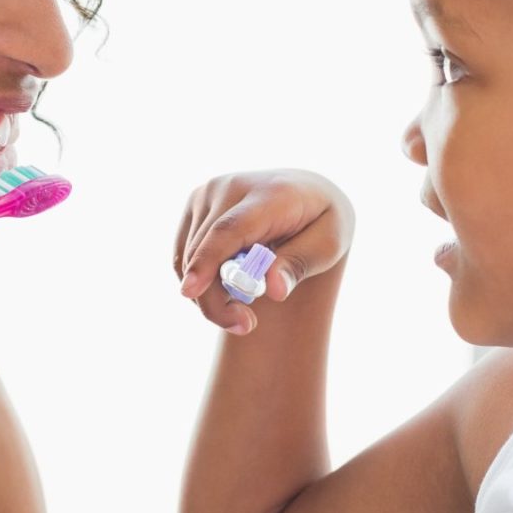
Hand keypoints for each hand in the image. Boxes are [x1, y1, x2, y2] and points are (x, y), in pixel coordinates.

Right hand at [171, 169, 353, 335]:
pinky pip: (183, 253)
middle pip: (205, 251)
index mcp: (270, 194)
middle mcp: (231, 186)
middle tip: (245, 325)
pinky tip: (227, 288)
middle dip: (215, 299)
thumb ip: (300, 265)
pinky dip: (199, 278)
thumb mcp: (329, 245)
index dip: (208, 261)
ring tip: (243, 309)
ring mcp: (208, 193)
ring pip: (189, 256)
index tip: (191, 292)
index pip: (230, 230)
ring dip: (208, 293)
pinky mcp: (195, 203)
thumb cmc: (321, 222)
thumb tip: (274, 290)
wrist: (306, 192)